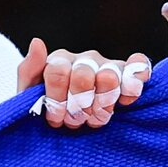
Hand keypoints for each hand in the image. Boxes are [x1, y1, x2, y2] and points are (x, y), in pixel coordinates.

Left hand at [17, 38, 150, 128]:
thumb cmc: (49, 111)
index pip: (58, 72)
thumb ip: (29, 70)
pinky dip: (134, 81)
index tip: (55, 118)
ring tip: (94, 118)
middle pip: (83, 76)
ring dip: (101, 106)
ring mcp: (109, 66)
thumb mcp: (29, 95)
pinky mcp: (130, 75)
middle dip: (78, 106)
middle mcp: (85, 59)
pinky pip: (138, 66)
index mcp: (59, 61)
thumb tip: (38, 42)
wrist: (69, 123)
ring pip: (109, 77)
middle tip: (75, 121)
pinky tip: (126, 100)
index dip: (56, 100)